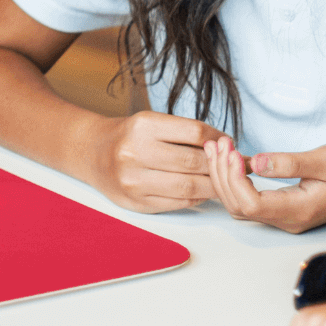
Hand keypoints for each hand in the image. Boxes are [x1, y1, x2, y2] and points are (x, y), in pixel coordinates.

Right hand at [77, 111, 223, 211]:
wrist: (91, 153)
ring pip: (190, 186)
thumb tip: (226, 146)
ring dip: (213, 184)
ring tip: (222, 180)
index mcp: (142, 126)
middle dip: (220, 164)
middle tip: (234, 164)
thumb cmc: (128, 136)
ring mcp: (134, 181)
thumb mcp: (150, 123)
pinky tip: (202, 190)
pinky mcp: (136, 202)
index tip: (229, 142)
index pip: (195, 132)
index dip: (218, 139)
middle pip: (194, 161)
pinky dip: (197, 197)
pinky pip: (178, 202)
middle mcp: (135, 153)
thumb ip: (183, 134)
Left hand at [205, 137, 325, 233]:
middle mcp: (288, 219)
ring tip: (219, 146)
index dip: (233, 179)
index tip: (232, 150)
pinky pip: (249, 199)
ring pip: (240, 204)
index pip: (251, 203)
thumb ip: (290, 163)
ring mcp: (285, 216)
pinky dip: (234, 179)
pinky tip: (231, 156)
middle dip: (222, 174)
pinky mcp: (283, 207)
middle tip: (219, 142)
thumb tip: (255, 163)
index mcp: (299, 210)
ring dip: (224, 177)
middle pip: (239, 206)